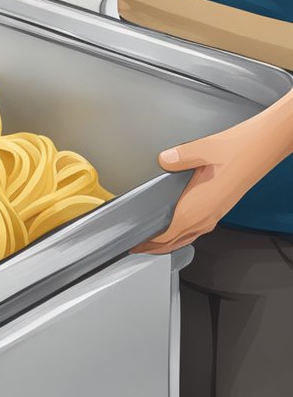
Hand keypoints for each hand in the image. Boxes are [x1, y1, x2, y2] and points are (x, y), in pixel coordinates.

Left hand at [134, 114, 292, 253]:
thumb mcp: (204, 149)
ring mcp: (213, 215)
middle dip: (153, 248)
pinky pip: (195, 230)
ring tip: (150, 243)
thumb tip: (163, 160)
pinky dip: (181, 235)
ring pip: (185, 238)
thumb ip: (179, 157)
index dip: (147, 243)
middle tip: (135, 247)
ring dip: (167, 243)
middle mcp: (205, 217)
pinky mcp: (219, 210)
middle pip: (173, 242)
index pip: (165, 235)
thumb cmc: (239, 150)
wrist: (263, 148)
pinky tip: (175, 229)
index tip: (133, 244)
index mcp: (197, 208)